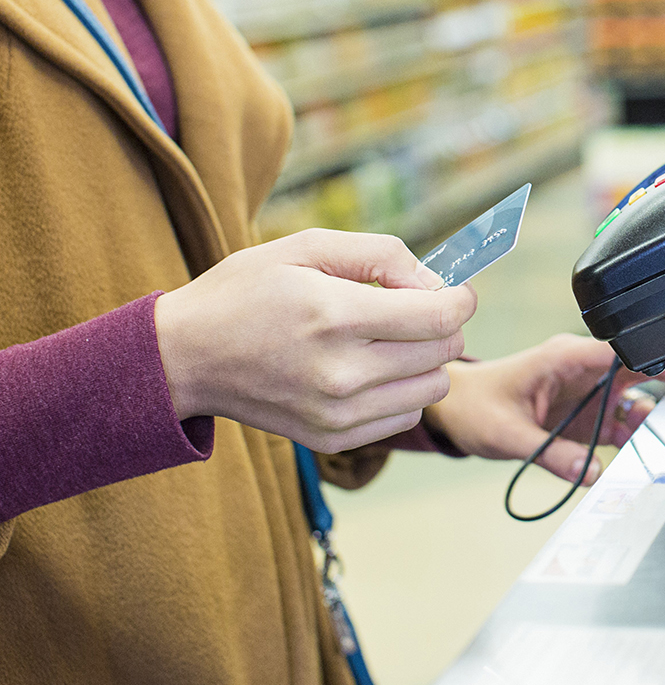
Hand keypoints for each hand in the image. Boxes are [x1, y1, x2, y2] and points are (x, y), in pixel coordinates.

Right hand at [155, 229, 476, 451]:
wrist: (184, 358)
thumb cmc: (247, 292)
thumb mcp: (306, 247)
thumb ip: (382, 255)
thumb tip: (437, 283)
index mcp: (334, 315)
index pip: (440, 316)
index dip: (461, 299)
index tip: (455, 291)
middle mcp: (340, 371)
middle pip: (444, 351)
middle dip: (444, 324)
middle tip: (417, 310)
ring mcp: (338, 412)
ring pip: (434, 387)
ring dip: (427, 361)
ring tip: (391, 341)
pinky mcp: (334, 438)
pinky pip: (406, 416)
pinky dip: (403, 392)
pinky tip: (372, 371)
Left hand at [424, 334, 664, 484]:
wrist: (456, 410)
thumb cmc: (476, 405)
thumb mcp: (509, 434)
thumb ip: (553, 455)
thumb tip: (591, 475)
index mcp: (568, 357)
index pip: (630, 351)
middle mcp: (585, 369)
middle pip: (646, 369)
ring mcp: (589, 391)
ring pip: (640, 397)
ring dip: (662, 415)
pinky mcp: (587, 412)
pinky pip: (623, 422)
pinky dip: (639, 436)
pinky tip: (653, 451)